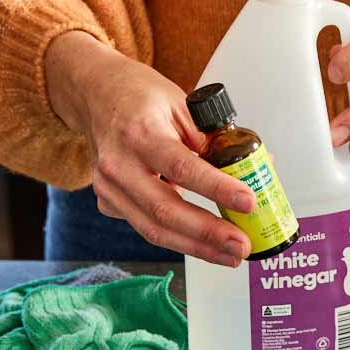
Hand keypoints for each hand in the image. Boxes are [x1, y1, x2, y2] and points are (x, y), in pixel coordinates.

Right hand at [45, 31, 254, 266]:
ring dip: (196, 247)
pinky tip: (205, 244)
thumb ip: (213, 139)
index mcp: (140, 132)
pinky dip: (178, 238)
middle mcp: (118, 164)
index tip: (248, 202)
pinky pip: (146, 226)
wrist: (97, 94)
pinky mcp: (108, 202)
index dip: (217, 188)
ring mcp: (108, 187)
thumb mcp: (182, 105)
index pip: (181, 167)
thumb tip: (253, 167)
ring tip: (230, 255)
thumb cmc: (140, 96)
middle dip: (208, 234)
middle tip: (242, 244)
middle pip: (165, 210)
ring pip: (154, 228)